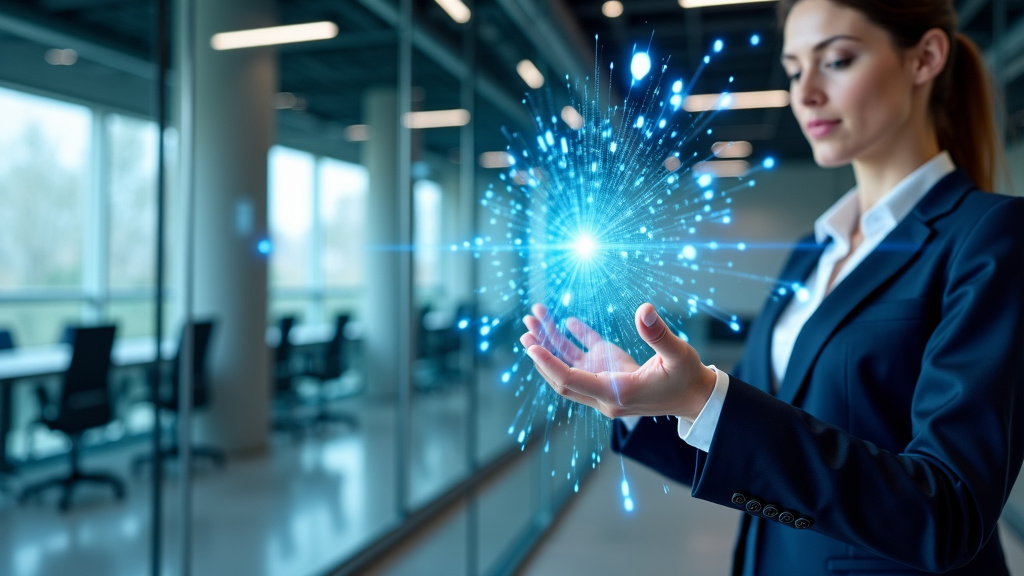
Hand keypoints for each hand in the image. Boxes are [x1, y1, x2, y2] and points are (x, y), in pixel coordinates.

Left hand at [522, 302, 716, 420]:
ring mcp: (604, 383)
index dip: (549, 365)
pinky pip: (585, 357)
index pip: (572, 382)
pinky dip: (572, 340)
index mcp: (616, 393)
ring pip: (569, 367)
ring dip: (550, 346)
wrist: (693, 395)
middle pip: (561, 376)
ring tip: (532, 321)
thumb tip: (643, 309)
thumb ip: (659, 334)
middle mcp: (604, 392)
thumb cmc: (687, 377)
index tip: (531, 348)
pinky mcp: (609, 372)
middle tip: (524, 332)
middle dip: (541, 354)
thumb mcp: (678, 354)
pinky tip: (563, 322)